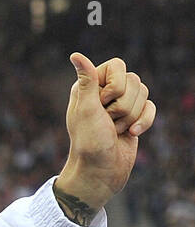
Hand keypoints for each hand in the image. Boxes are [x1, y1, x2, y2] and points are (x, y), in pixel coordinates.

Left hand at [56, 53, 155, 215]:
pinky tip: (130, 135)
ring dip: (130, 117)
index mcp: (89, 86)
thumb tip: (75, 55)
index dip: (115, 85)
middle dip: (123, 106)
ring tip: (114, 130)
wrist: (100, 172)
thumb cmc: (89, 142)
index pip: (117, 65)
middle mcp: (105, 92)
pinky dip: (143, 122)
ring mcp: (121, 104)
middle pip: (133, 81)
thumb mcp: (86, 110)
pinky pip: (151, 108)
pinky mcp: (134, 117)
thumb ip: (86, 81)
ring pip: (144, 93)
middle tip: (106, 122)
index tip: (102, 105)